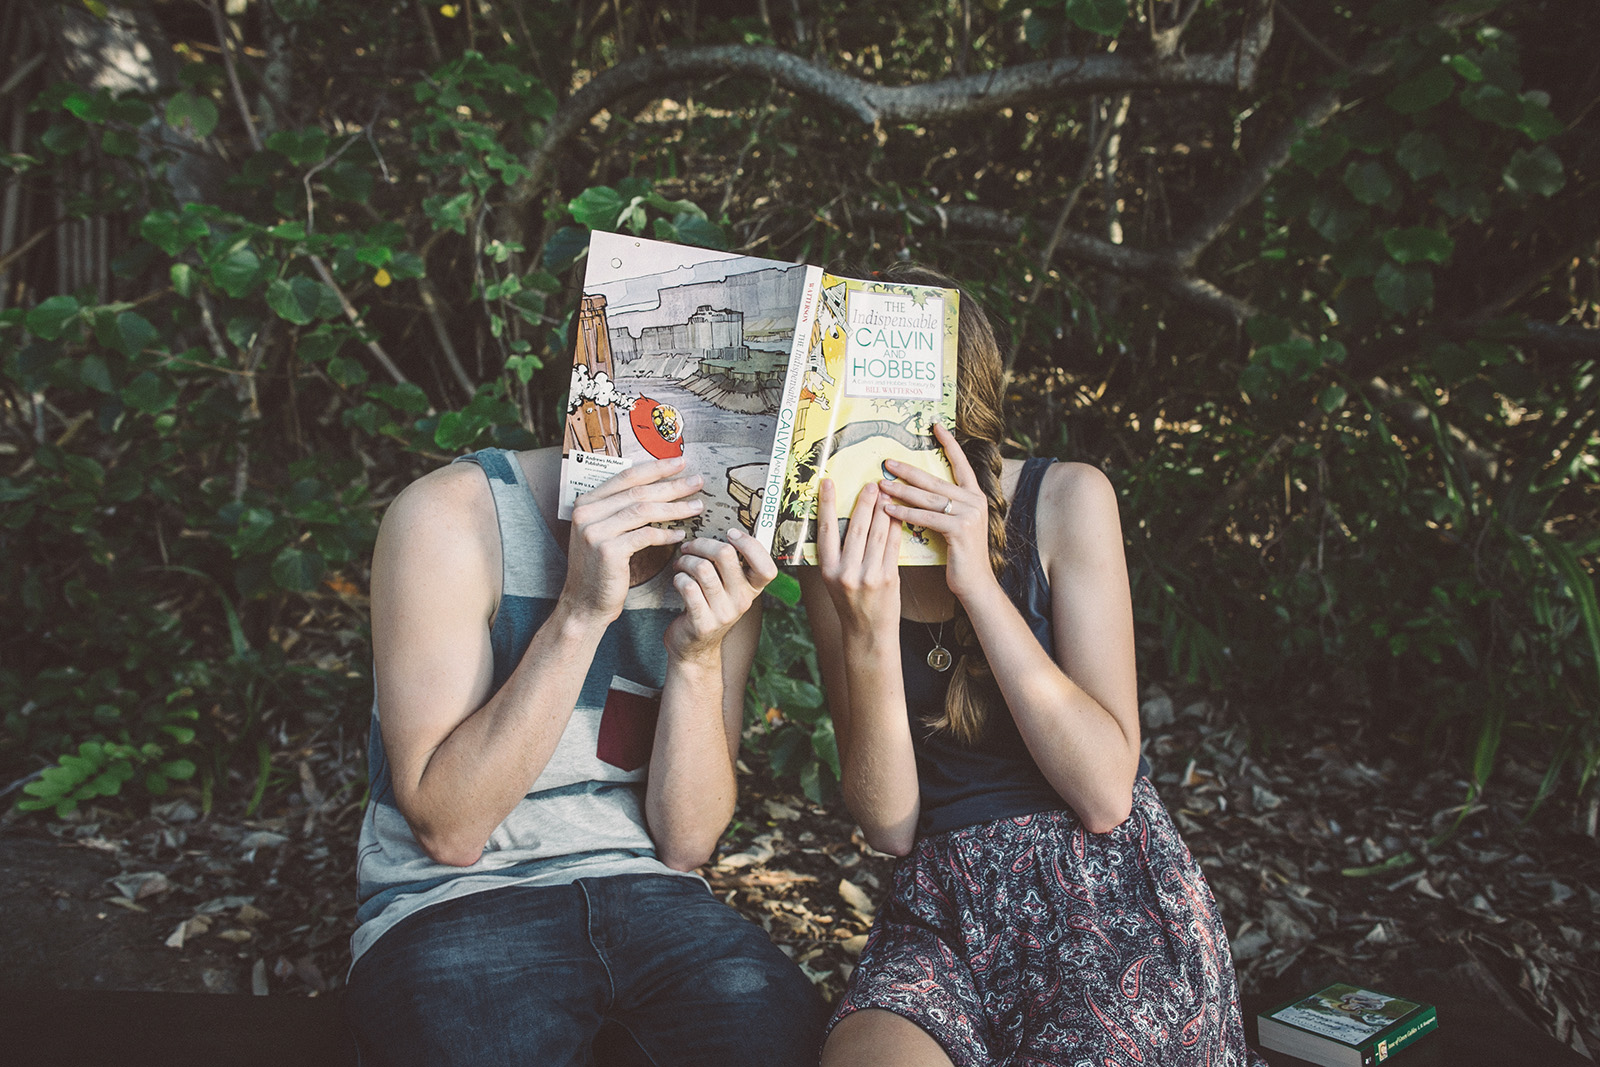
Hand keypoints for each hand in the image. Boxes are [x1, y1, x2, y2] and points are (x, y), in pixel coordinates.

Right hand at [563, 457, 703, 623]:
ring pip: (644, 511)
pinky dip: (666, 534)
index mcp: (585, 502)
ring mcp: (595, 531)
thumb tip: (658, 489)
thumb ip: (621, 510)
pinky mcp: (608, 550)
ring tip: (697, 506)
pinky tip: (681, 535)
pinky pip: (645, 535)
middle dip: (672, 485)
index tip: (680, 463)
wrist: (584, 603)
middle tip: (697, 481)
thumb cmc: (600, 568)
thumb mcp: (605, 532)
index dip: (656, 468)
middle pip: (638, 491)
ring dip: (675, 508)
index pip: (626, 476)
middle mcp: (586, 512)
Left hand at [665, 527, 777, 661]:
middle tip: (690, 547)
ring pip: (702, 568)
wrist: (695, 648)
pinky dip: (678, 577)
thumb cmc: (709, 606)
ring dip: (685, 560)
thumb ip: (732, 564)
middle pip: (726, 554)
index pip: (767, 567)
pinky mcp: (702, 622)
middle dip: (702, 544)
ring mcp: (723, 613)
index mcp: (753, 589)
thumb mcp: (729, 587)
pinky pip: (687, 586)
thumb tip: (727, 528)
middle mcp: (742, 601)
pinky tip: (678, 580)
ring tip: (681, 563)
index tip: (731, 533)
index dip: (750, 544)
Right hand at [815, 477, 901, 633]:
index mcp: (827, 570)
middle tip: (871, 484)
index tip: (828, 483)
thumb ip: (839, 553)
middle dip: (864, 503)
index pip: (825, 530)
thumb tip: (846, 518)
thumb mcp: (834, 579)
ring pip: (877, 534)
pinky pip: (893, 546)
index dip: (826, 505)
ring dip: (883, 511)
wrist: (868, 632)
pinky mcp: (888, 578)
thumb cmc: (850, 603)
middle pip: (855, 528)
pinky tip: (899, 514)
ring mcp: (868, 575)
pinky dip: (896, 527)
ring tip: (887, 493)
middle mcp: (845, 572)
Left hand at [878, 423, 998, 601]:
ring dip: (901, 491)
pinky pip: (926, 518)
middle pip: (936, 480)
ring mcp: (969, 514)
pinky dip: (905, 513)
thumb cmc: (960, 554)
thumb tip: (917, 490)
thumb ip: (944, 506)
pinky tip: (888, 510)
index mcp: (975, 496)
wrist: (975, 583)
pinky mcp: (960, 529)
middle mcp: (975, 500)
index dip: (949, 444)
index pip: (961, 464)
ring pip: (928, 498)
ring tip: (881, 485)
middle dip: (909, 471)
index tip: (936, 425)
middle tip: (887, 462)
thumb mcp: (955, 524)